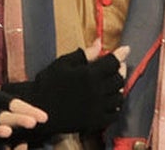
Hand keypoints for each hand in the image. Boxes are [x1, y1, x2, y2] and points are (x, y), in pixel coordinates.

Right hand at [2, 42, 126, 137]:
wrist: (39, 107)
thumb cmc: (49, 82)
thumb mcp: (63, 63)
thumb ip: (85, 54)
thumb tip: (99, 42)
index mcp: (88, 74)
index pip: (112, 63)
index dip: (119, 55)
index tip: (125, 49)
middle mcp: (97, 91)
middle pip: (118, 79)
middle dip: (119, 71)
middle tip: (114, 67)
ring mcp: (98, 107)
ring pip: (119, 97)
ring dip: (118, 88)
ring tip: (112, 83)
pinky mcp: (96, 121)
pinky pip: (115, 114)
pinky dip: (116, 106)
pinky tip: (110, 101)